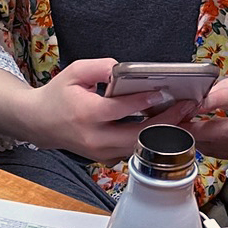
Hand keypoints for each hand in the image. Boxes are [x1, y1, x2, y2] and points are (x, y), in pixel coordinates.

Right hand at [0, 59, 196, 163]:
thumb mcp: (75, 72)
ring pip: (139, 147)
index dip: (144, 102)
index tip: (166, 93)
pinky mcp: (105, 158)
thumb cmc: (58, 95)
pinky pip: (133, 151)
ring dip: (164, 133)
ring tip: (186, 116)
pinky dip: (151, 140)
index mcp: (86, 114)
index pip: (120, 109)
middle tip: (188, 106)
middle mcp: (95, 138)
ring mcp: (100, 152)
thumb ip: (101, 68)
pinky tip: (168, 127)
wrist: (39, 122)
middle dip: (167, 122)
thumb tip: (124, 70)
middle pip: (137, 135)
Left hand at [186, 72, 227, 159]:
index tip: (186, 104)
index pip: (227, 100)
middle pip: (217, 130)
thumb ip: (217, 89)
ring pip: (214, 145)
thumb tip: (191, 98)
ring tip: (181, 126)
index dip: (204, 103)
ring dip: (194, 137)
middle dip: (191, 127)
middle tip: (173, 122)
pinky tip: (198, 134)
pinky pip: (217, 152)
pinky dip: (204, 144)